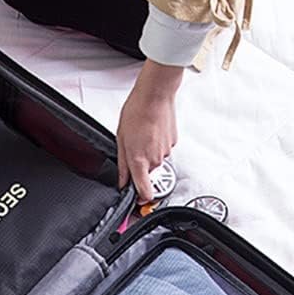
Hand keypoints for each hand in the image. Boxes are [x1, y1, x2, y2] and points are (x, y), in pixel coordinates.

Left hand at [117, 60, 183, 202]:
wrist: (155, 94)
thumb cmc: (136, 111)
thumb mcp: (120, 139)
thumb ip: (122, 165)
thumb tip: (122, 181)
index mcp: (139, 161)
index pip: (145, 193)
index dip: (140, 199)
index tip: (136, 200)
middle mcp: (155, 160)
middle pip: (147, 174)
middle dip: (140, 165)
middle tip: (133, 147)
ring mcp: (165, 152)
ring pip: (155, 161)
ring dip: (148, 152)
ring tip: (142, 135)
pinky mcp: (172, 143)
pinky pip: (162, 149)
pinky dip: (156, 144)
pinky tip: (151, 130)